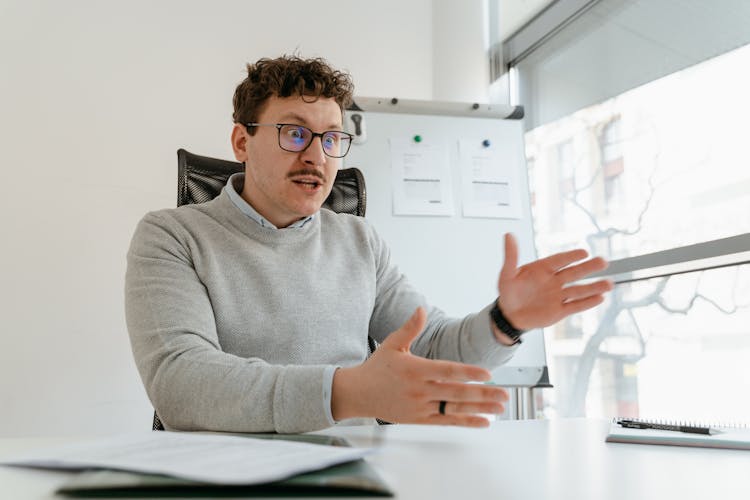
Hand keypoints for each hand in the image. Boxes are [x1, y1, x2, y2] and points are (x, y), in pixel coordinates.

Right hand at [332, 308, 508, 426]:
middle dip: (483, 395)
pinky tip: (484, 421)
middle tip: (504, 395)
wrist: (358, 394)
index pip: (447, 371)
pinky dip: (466, 421)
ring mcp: (420, 406)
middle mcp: (419, 390)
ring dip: (480, 409)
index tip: (488, 375)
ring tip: (500, 408)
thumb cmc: (377, 367)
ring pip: (454, 409)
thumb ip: (410, 328)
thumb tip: (421, 309)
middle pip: (456, 393)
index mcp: (415, 369)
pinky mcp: (419, 419)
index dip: (468, 373)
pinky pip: (446, 421)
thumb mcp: (392, 343)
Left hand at [497, 233, 612, 329]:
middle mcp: (554, 281)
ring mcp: (558, 295)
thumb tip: (508, 235)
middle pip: (574, 273)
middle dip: (588, 268)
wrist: (509, 315)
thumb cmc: (509, 292)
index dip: (571, 256)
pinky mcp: (559, 310)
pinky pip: (575, 306)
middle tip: (603, 262)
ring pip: (578, 290)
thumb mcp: (507, 274)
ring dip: (593, 287)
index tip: (584, 253)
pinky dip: (586, 303)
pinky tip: (600, 298)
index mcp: (542, 269)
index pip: (559, 260)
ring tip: (609, 284)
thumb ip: (511, 256)